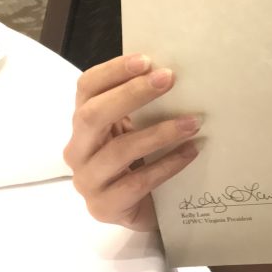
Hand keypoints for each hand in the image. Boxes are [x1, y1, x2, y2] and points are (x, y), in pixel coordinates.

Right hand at [63, 54, 199, 230]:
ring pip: (119, 150)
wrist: (144, 212)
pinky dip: (167, 165)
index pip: (86, 88)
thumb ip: (143, 105)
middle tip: (168, 79)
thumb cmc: (140, 162)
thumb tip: (172, 72)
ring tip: (193, 122)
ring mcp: (87, 181)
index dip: (112, 71)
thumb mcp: (136, 128)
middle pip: (93, 115)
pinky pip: (137, 183)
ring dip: (160, 132)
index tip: (147, 60)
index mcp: (84, 122)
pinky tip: (191, 152)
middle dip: (131, 94)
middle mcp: (78, 149)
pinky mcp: (104, 207)